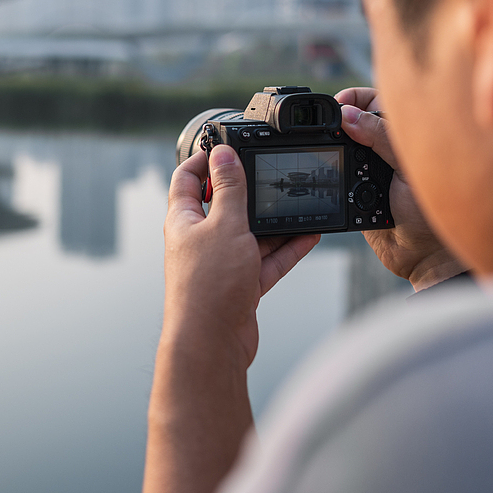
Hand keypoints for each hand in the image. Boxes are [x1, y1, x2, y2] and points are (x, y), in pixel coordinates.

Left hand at [163, 144, 320, 365]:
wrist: (211, 346)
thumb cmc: (207, 287)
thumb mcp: (224, 225)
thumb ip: (229, 188)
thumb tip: (223, 153)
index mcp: (183, 221)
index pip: (187, 179)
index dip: (204, 159)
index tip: (227, 146)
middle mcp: (199, 241)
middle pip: (224, 206)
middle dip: (249, 191)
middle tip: (271, 175)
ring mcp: (220, 264)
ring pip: (250, 234)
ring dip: (275, 223)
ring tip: (300, 205)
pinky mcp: (240, 286)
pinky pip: (266, 261)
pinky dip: (286, 249)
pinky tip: (308, 237)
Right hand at [336, 87, 466, 290]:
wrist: (421, 258)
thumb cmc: (431, 213)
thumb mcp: (407, 169)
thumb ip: (380, 137)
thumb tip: (348, 115)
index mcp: (406, 137)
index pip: (378, 102)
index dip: (357, 98)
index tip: (341, 104)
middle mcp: (387, 149)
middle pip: (356, 120)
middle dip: (341, 118)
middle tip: (331, 124)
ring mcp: (371, 169)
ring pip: (343, 144)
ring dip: (334, 144)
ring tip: (328, 144)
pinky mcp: (355, 189)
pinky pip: (337, 171)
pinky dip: (332, 168)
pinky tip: (331, 167)